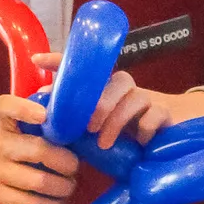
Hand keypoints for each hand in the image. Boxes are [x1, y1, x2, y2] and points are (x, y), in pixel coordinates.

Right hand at [0, 91, 79, 203]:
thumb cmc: (15, 147)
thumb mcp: (20, 128)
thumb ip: (44, 114)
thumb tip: (76, 102)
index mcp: (2, 120)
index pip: (6, 106)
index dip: (24, 109)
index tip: (44, 116)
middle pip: (38, 150)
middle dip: (66, 162)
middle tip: (75, 167)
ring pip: (38, 181)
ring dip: (63, 187)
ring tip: (70, 186)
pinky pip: (31, 203)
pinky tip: (59, 203)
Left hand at [34, 53, 203, 149]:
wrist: (166, 137)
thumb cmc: (124, 130)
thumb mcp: (98, 124)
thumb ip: (75, 116)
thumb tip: (43, 101)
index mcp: (106, 86)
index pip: (86, 67)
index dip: (62, 61)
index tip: (37, 60)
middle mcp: (126, 87)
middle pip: (117, 80)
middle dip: (100, 104)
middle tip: (88, 128)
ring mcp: (148, 98)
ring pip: (135, 98)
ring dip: (116, 121)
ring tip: (104, 143)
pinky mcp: (164, 113)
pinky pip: (154, 115)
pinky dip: (144, 129)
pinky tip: (138, 143)